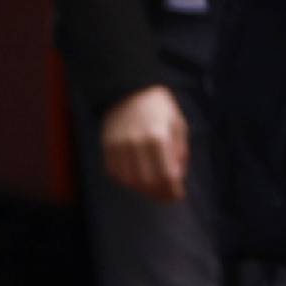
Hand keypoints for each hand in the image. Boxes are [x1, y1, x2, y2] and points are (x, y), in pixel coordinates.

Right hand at [101, 85, 189, 201]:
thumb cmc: (160, 108)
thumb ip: (179, 151)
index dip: (172, 190)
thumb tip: (176, 177)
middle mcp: (137, 143)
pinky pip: (115, 172)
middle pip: (148, 181)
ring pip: (130, 180)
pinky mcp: (107, 146)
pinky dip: (126, 181)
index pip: (166, 175)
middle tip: (167, 195)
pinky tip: (137, 179)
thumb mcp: (178, 125)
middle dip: (160, 193)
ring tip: (154, 188)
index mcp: (158, 137)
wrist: (131, 89)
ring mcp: (119, 145)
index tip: (178, 195)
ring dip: (144, 189)